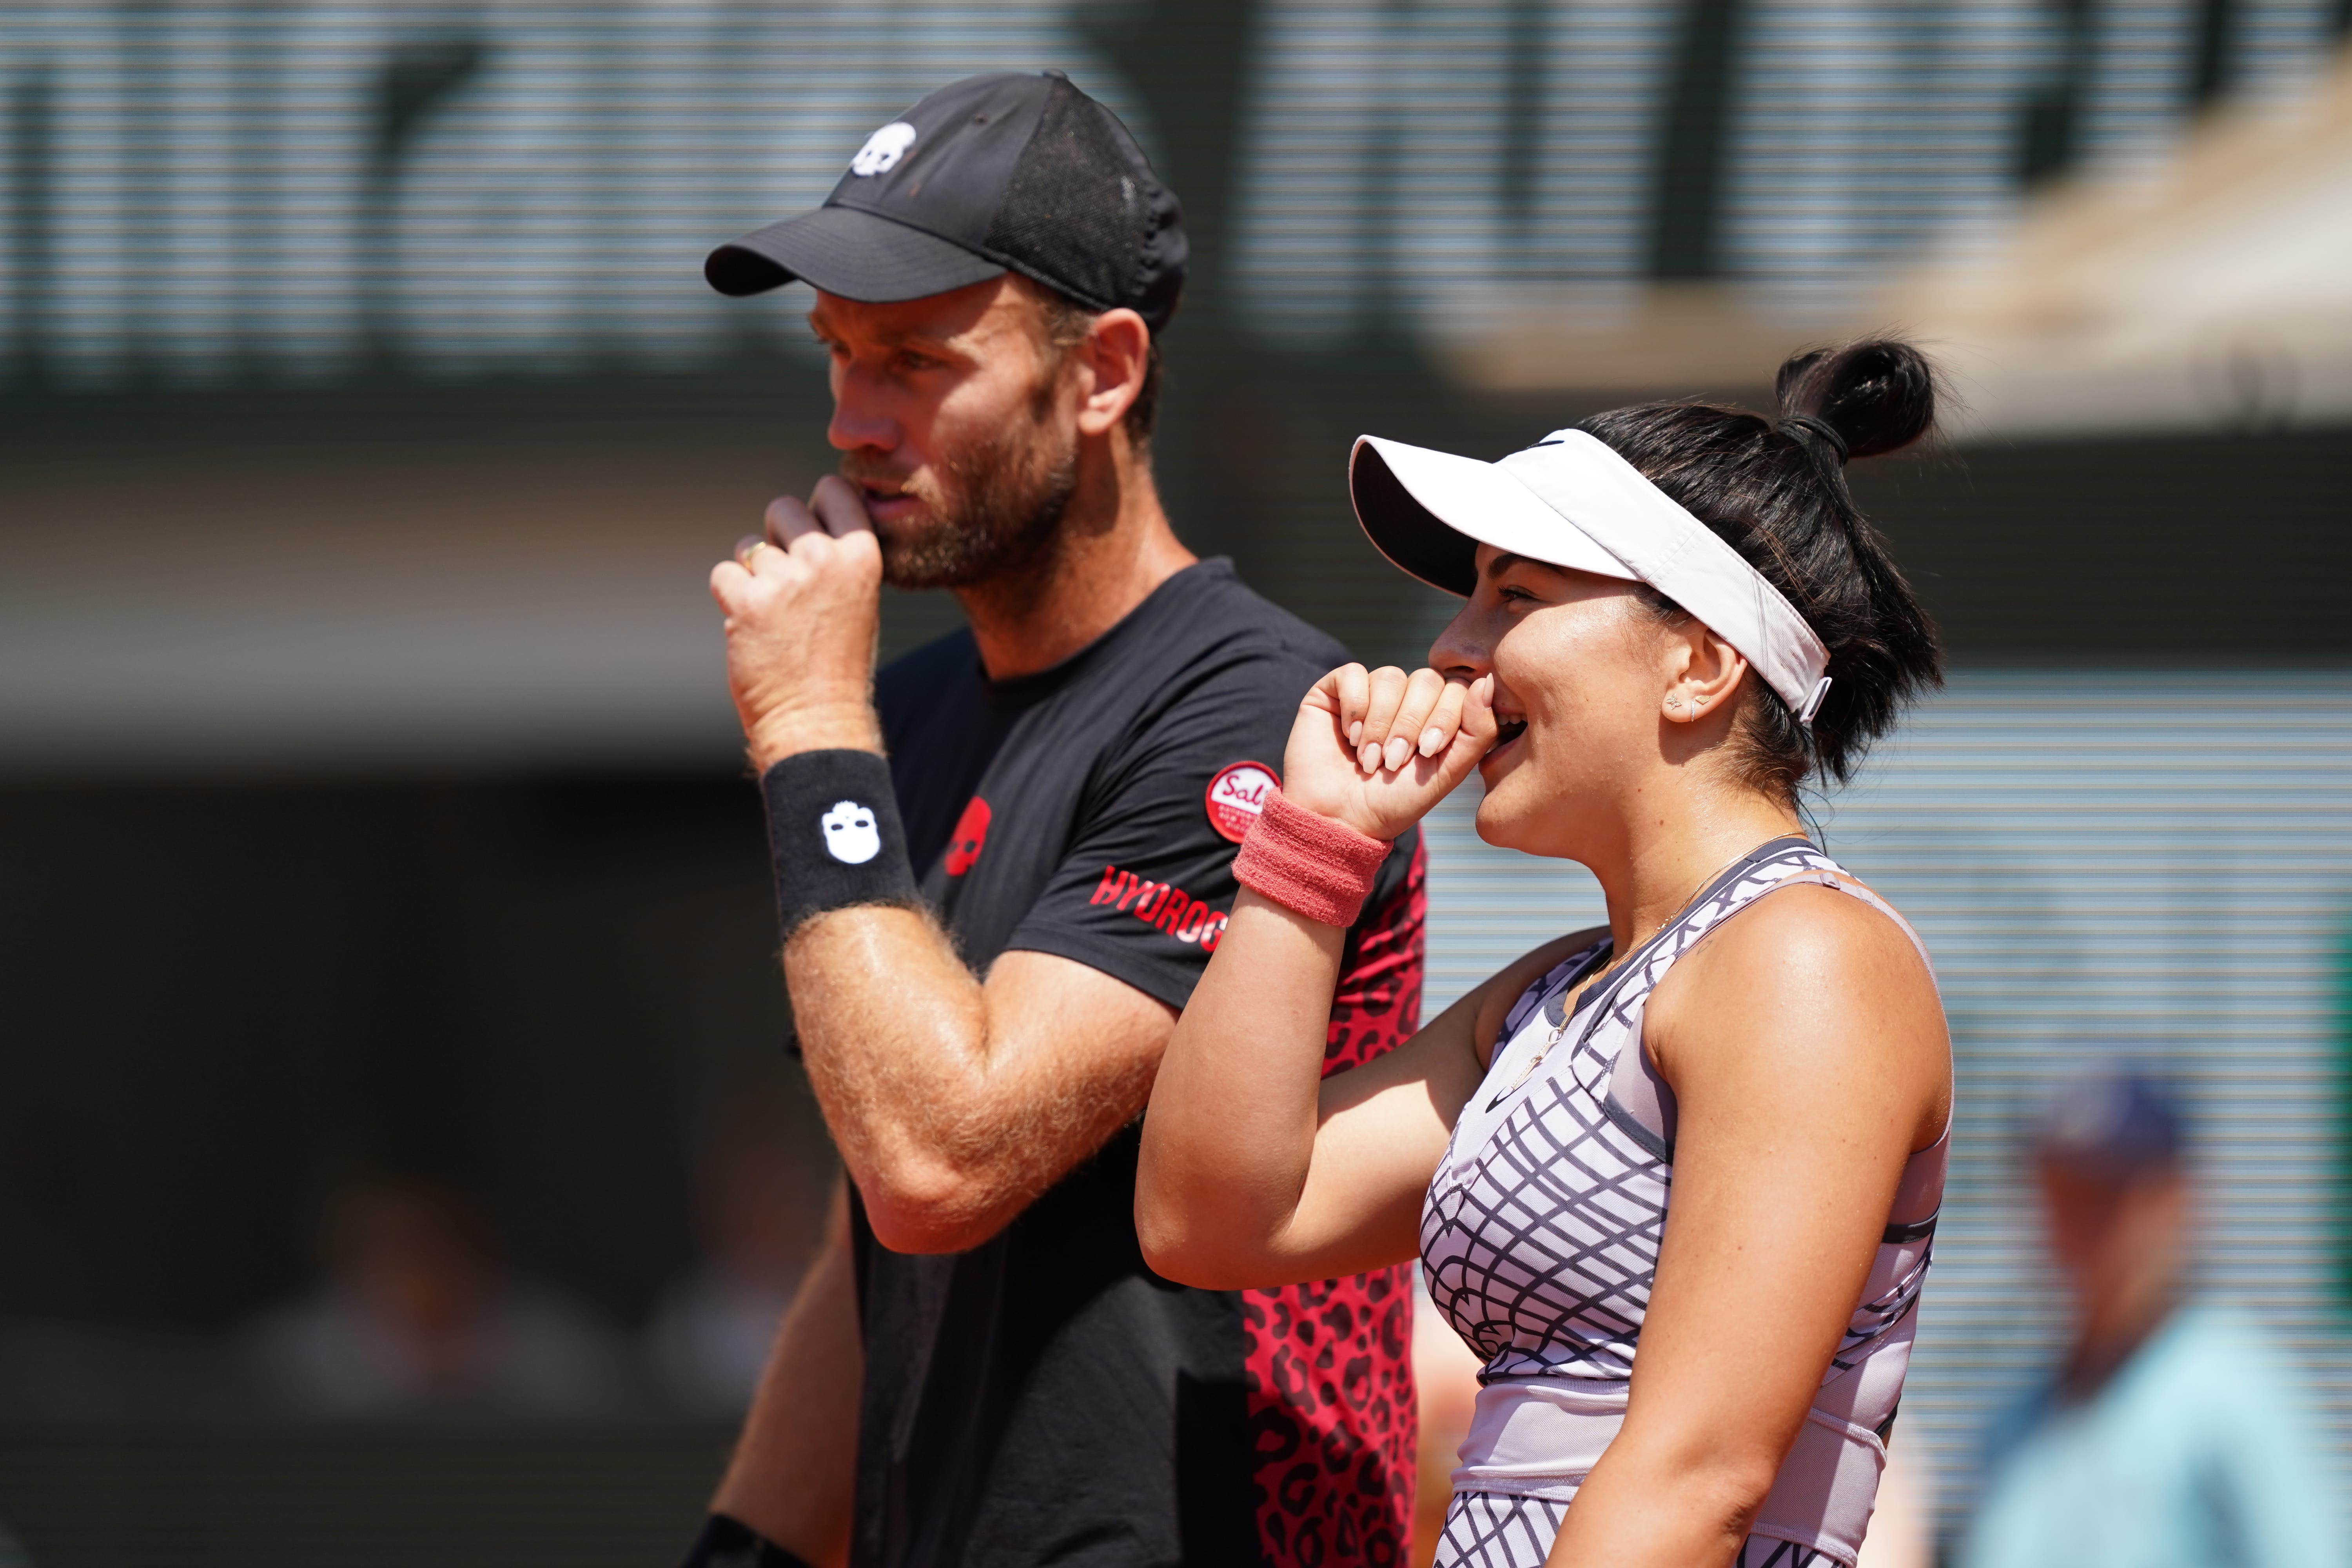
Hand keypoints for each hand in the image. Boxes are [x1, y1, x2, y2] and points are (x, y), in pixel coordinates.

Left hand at [710, 475, 885, 768]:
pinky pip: (724, 573)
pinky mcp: (747, 602)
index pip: (833, 489)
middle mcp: (826, 560)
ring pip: (749, 546)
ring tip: (775, 615)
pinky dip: (731, 597)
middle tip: (788, 584)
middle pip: (783, 508)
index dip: (816, 508)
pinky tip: (752, 627)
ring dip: (753, 574)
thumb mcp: (858, 598)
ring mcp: (785, 580)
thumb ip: (836, 555)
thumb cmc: (837, 663)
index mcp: (862, 556)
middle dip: (777, 538)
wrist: (817, 720)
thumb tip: (803, 519)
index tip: (813, 536)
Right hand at [1279, 665, 1496, 840]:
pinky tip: (1350, 737)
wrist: (1340, 819)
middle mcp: (1407, 698)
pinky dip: (1354, 707)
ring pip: (1390, 677)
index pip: (1457, 688)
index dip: (1444, 717)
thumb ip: (1477, 731)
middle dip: (1411, 724)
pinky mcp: (1336, 689)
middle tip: (1393, 761)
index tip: (1426, 753)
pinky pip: (1353, 673)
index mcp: (1437, 714)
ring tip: (1368, 759)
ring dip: (1380, 724)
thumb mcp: (1446, 772)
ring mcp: (1372, 690)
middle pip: (1426, 679)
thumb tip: (1487, 681)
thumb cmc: (1395, 802)